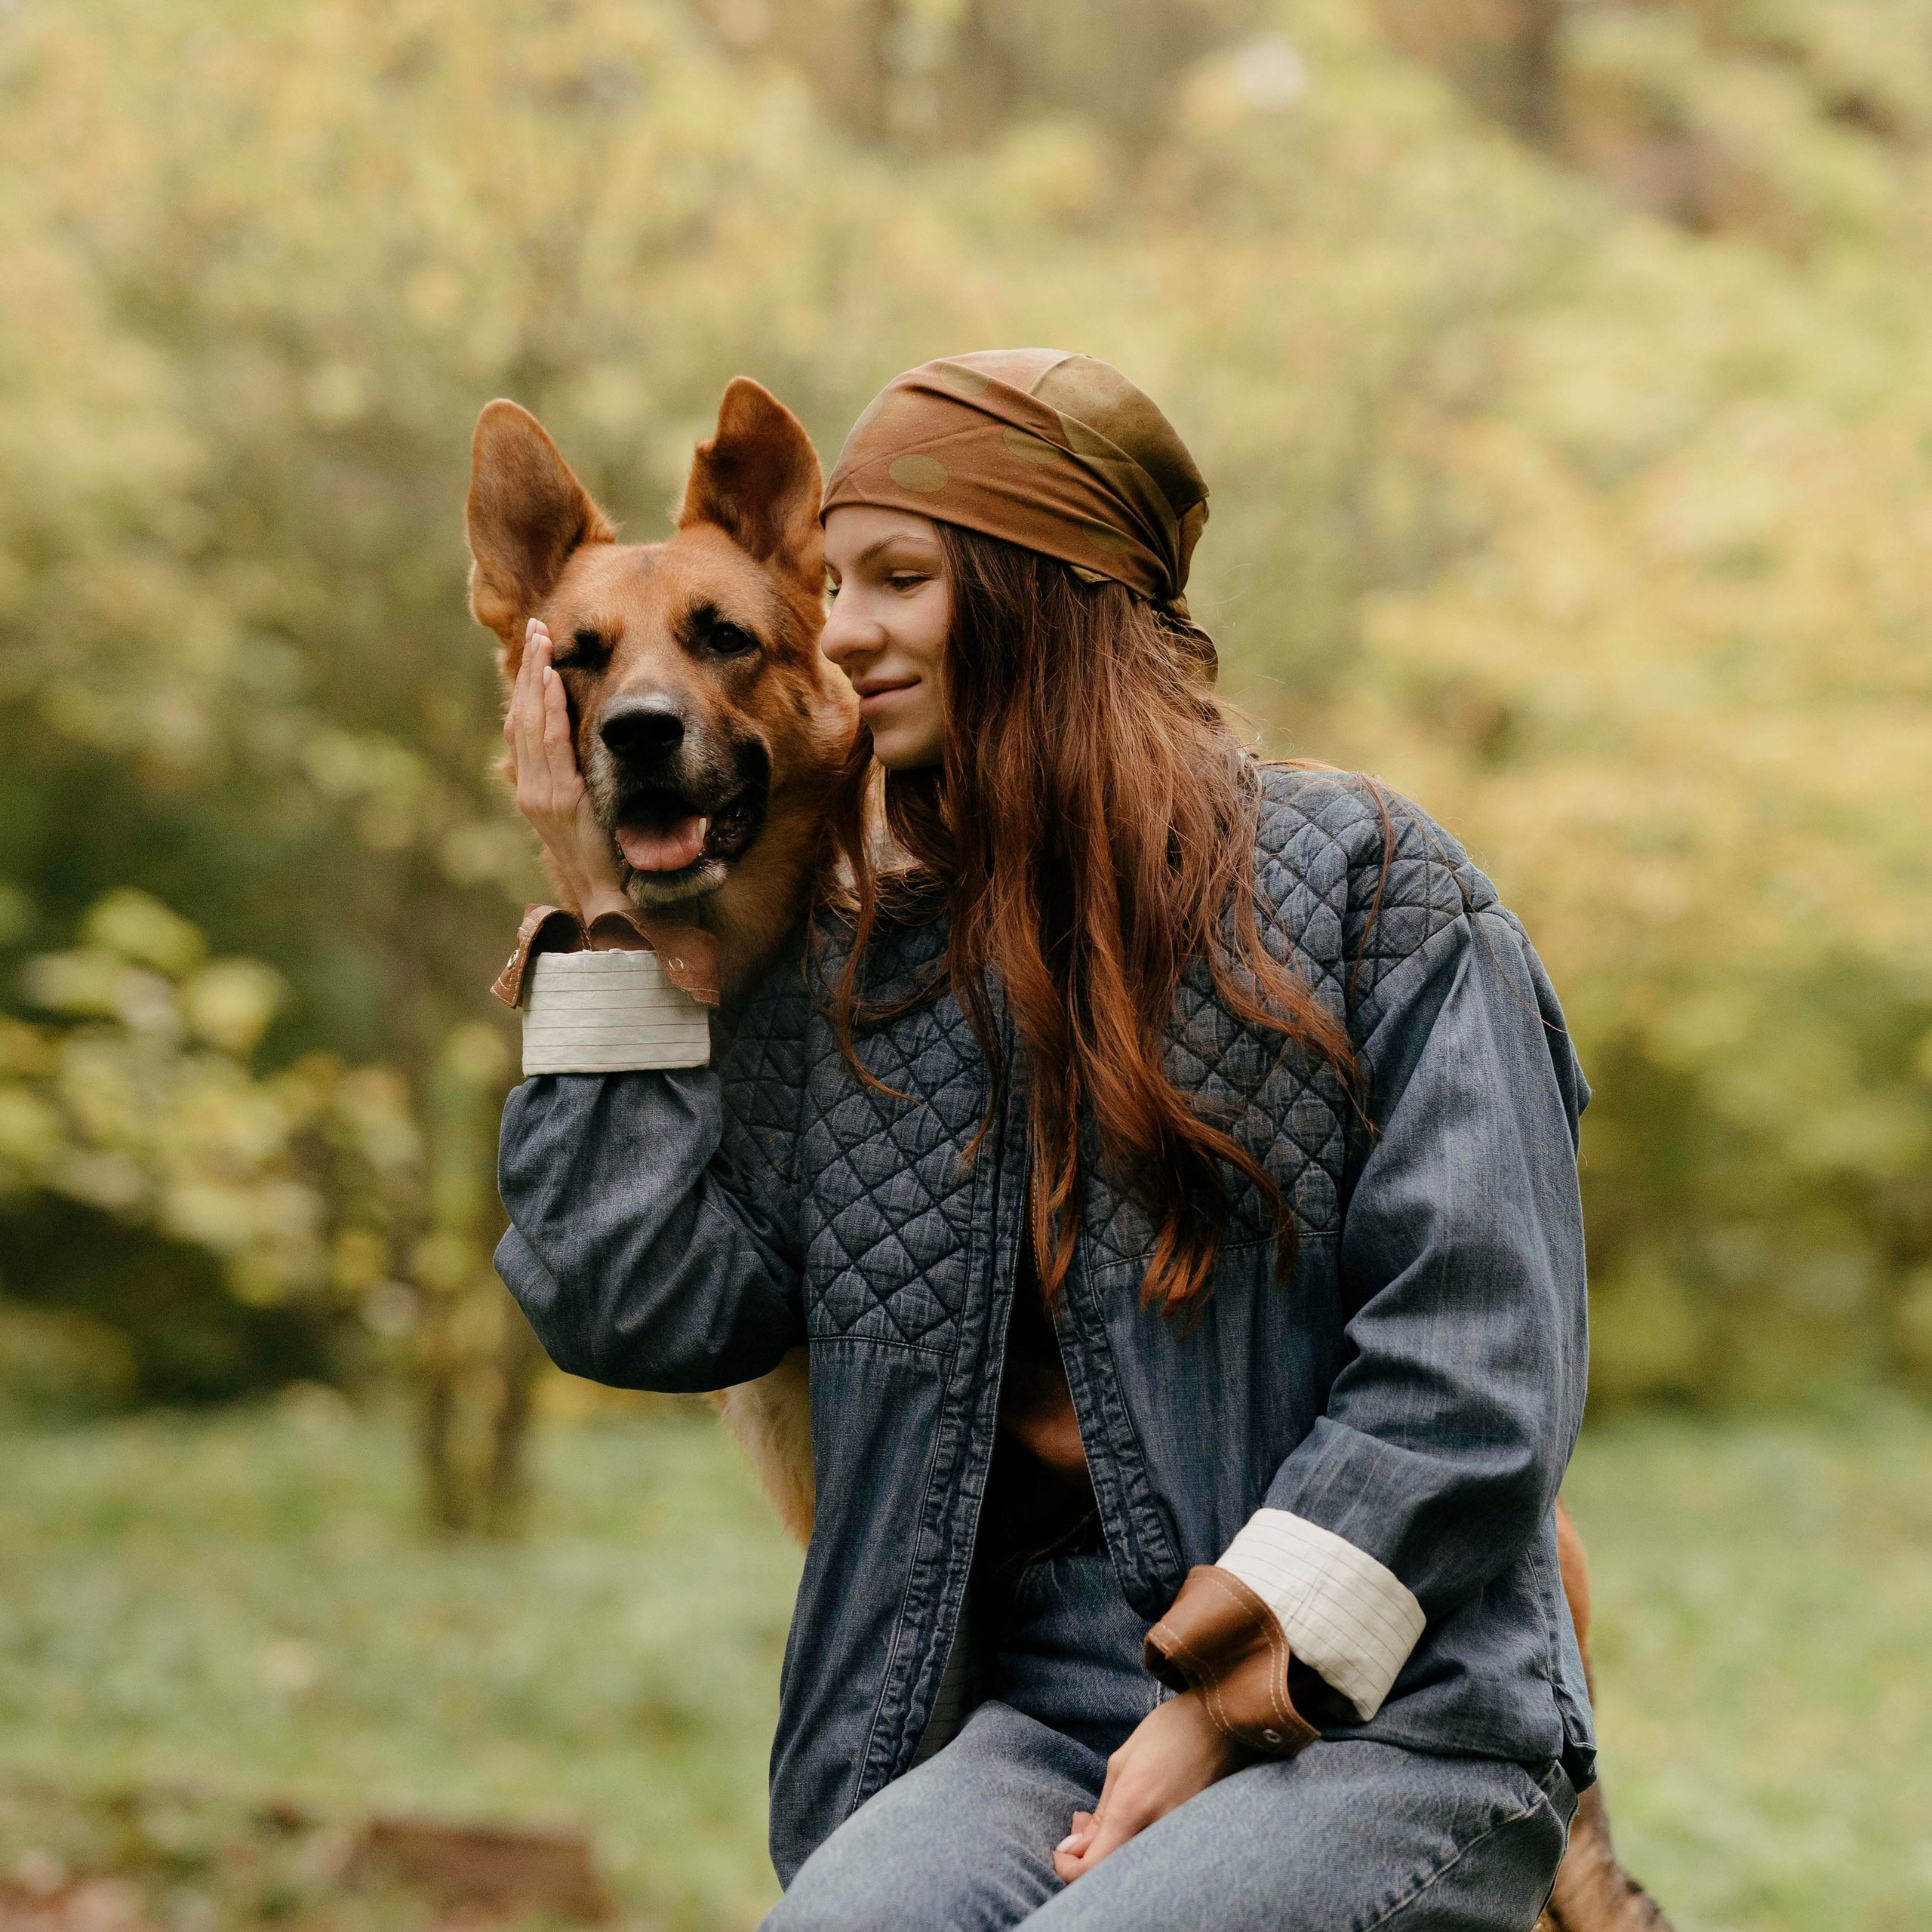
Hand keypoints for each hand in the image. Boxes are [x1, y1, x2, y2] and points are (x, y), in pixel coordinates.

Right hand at [504, 619, 629, 923]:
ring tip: (544, 643)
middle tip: (540, 631)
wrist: (614, 906)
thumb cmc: (611, 865)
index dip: (532, 689)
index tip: (541, 653)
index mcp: (540, 792)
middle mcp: (534, 790)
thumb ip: (580, 787)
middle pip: (524, 718)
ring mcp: (543, 795)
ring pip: (532, 725)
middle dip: (531, 672)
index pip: (528, 729)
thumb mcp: (591, 818)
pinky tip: (554, 681)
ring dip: (537, 681)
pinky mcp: (558, 801)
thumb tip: (579, 757)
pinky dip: (550, 710)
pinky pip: (551, 746)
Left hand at [1052, 1690, 1247, 1883]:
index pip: (1092, 1869)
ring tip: (1107, 1815)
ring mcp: (1180, 1839)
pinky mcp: (1195, 1839)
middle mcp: (1158, 1832)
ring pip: (1133, 1865)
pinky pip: (1155, 1856)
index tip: (1062, 1852)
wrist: (1224, 1724)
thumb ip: (1101, 1812)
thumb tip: (1077, 1847)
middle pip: (1112, 1873)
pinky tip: (1132, 1819)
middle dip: (1087, 1856)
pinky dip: (1134, 1845)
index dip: (1069, 1868)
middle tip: (1083, 1823)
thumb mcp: (1122, 1761)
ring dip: (1111, 1849)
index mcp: (1133, 1808)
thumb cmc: (1170, 1732)